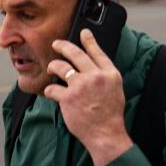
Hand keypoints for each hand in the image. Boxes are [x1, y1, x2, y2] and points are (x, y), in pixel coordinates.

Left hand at [45, 28, 132, 165]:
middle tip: (56, 43)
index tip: (83, 32)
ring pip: (60, 67)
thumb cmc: (110, 114)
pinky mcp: (68, 97)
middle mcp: (95, 76)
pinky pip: (52, 88)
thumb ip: (104, 76)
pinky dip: (50, 90)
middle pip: (75, 53)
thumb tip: (92, 66)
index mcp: (110, 74)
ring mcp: (81, 85)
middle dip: (62, 45)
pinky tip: (51, 93)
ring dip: (53, 66)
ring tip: (51, 69)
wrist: (106, 133)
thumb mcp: (115, 90)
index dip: (89, 40)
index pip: (98, 52)